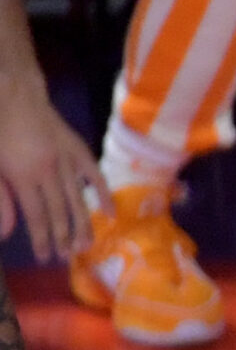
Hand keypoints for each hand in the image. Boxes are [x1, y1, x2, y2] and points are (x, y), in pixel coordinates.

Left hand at [0, 76, 103, 262]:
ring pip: (78, 194)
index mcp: (25, 175)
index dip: (44, 239)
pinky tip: (111, 207)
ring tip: (88, 242)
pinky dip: (102, 189)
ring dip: (84, 220)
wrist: (12, 92)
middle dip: (66, 235)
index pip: (38, 216)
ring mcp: (66, 157)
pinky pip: (92, 170)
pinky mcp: (75, 146)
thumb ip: (0, 199)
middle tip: (70, 257)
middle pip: (61, 208)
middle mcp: (50, 169)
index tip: (47, 257)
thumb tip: (8, 234)